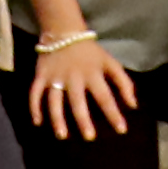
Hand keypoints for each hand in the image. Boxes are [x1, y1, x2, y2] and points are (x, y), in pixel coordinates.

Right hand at [25, 38, 141, 141]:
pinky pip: (35, 92)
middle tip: (89, 137)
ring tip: (62, 135)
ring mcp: (55, 76)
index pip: (105, 96)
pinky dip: (34, 107)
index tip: (121, 129)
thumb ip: (124, 82)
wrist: (64, 31)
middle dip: (83, 119)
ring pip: (54, 99)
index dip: (113, 113)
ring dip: (57, 117)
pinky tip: (37, 122)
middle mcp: (73, 76)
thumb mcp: (110, 62)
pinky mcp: (41, 75)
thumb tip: (133, 105)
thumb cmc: (91, 53)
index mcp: (92, 73)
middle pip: (77, 100)